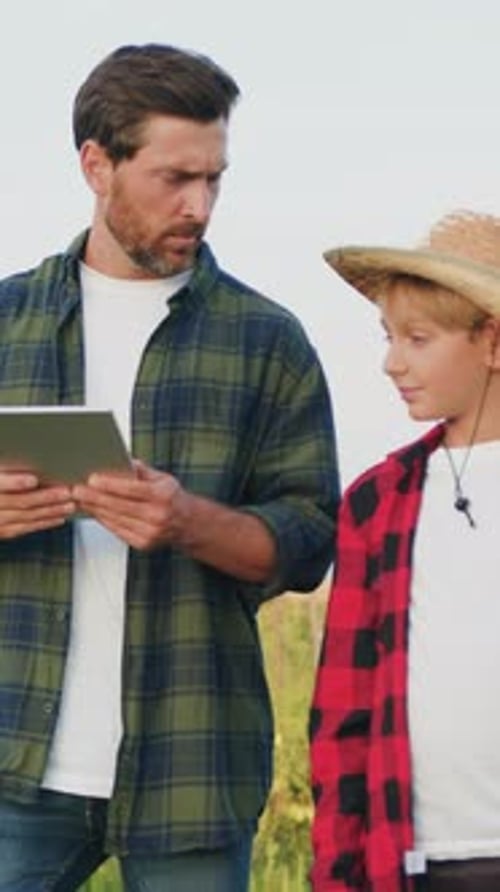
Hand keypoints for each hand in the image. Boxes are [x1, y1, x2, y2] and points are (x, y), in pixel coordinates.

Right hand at [0, 468, 75, 538]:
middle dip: (45, 498)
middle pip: (19, 502)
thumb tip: (28, 463)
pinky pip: (25, 528)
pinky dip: (44, 523)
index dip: (15, 482)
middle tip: (65, 492)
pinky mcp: (3, 531)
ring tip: (69, 505)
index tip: (33, 479)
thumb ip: (7, 470)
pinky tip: (58, 518)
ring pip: (26, 517)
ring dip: (50, 511)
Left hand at [72, 462, 190, 549]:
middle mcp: (158, 516)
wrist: (187, 523)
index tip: (92, 479)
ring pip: (115, 519)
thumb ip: (142, 470)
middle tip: (77, 490)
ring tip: (81, 499)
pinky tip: (94, 511)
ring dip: (95, 509)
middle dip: (95, 497)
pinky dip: (103, 520)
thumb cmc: (172, 497)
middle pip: (119, 506)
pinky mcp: (143, 543)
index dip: (110, 485)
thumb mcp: (162, 478)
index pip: (132, 489)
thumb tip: (121, 460)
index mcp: (163, 496)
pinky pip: (117, 530)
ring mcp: (150, 532)